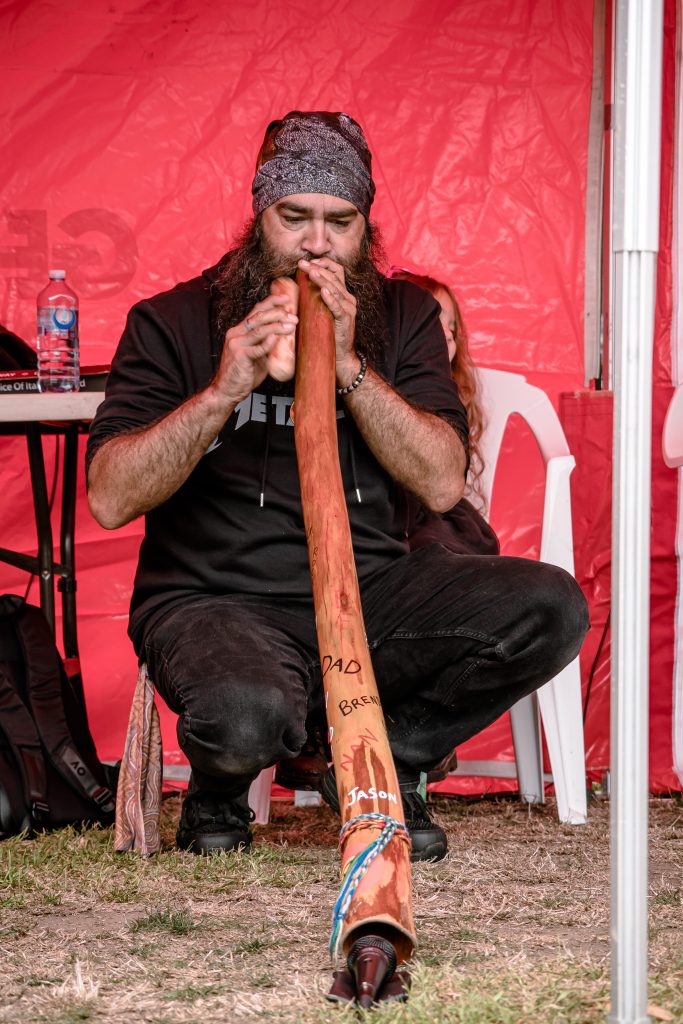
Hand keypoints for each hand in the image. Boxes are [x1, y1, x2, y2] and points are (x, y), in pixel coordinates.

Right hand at [213, 294, 297, 403]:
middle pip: (258, 316)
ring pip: (259, 329)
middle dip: (277, 313)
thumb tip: (285, 338)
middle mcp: (236, 333)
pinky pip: (257, 348)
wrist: (227, 391)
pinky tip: (276, 338)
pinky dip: (267, 342)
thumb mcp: (258, 356)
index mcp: (240, 331)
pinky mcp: (239, 356)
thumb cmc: (243, 374)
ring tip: (290, 325)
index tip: (286, 299)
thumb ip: (268, 346)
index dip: (271, 302)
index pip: (256, 311)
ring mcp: (236, 344)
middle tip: (293, 315)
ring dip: (277, 326)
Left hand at [298, 258, 359, 385]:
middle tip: (302, 264)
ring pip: (336, 289)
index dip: (323, 263)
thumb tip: (299, 286)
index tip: (308, 261)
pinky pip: (338, 307)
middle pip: (334, 276)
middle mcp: (348, 298)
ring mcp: (349, 308)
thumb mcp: (321, 312)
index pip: (336, 271)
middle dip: (317, 268)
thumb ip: (315, 299)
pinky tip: (323, 291)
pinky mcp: (346, 320)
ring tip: (311, 272)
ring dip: (322, 279)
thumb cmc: (328, 334)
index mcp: (342, 294)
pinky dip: (330, 298)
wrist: (340, 355)